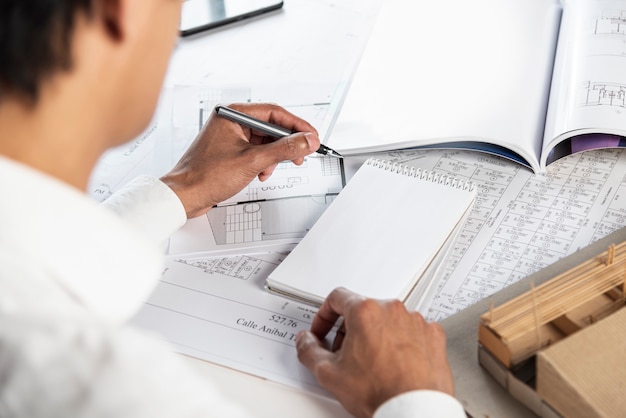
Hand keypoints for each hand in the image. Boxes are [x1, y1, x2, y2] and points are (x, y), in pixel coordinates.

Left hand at [160, 103, 319, 217]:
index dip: (297, 125)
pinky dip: (263, 162)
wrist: (185, 195)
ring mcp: (230, 136)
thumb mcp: (253, 161)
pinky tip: (260, 173)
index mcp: (233, 114)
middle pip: (271, 127)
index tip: (311, 137)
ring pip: (265, 141)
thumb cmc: (205, 176)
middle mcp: (231, 121)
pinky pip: (256, 151)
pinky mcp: (231, 150)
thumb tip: (306, 141)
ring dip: (274, 157)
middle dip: (286, 144)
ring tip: (270, 169)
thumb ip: (284, 149)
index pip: (274, 112)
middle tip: (301, 155)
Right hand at [295, 288, 454, 417]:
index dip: (324, 316)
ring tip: (372, 363)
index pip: (337, 298)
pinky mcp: (432, 335)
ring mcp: (415, 321)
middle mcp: (392, 310)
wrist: (413, 410)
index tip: (324, 330)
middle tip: (345, 353)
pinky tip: (394, 363)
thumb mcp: (330, 374)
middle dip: (350, 329)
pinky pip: (411, 331)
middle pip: (363, 309)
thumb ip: (310, 351)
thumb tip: (306, 342)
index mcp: (365, 311)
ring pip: (388, 320)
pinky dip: (401, 342)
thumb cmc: (380, 391)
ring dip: (376, 335)